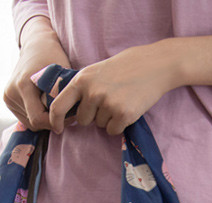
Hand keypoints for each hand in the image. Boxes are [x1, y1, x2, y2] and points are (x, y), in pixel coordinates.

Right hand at [3, 16, 72, 130]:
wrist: (37, 44)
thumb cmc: (53, 57)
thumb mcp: (61, 75)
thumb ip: (62, 97)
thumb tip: (67, 119)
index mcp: (23, 84)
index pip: (38, 118)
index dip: (55, 122)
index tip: (69, 119)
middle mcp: (11, 92)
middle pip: (33, 123)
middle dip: (50, 122)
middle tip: (65, 115)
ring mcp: (7, 96)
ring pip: (29, 123)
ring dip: (44, 120)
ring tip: (54, 108)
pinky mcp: (7, 99)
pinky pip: (25, 117)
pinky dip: (37, 116)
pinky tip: (45, 105)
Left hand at [48, 36, 211, 135]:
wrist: (156, 64)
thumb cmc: (126, 66)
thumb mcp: (96, 70)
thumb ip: (81, 87)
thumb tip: (65, 111)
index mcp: (82, 79)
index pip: (58, 106)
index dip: (55, 120)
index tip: (58, 128)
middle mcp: (92, 92)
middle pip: (82, 120)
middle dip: (93, 116)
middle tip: (109, 99)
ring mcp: (107, 104)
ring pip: (99, 125)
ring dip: (109, 118)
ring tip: (121, 99)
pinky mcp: (123, 114)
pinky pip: (113, 130)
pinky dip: (120, 123)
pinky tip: (128, 107)